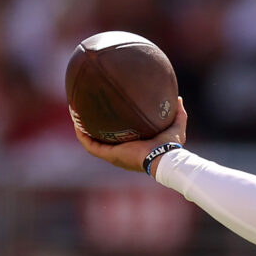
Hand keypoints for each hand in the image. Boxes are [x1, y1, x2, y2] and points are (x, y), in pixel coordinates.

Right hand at [72, 96, 187, 172]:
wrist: (164, 157)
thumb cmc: (171, 146)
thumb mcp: (176, 126)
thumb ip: (178, 113)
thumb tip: (178, 99)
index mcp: (134, 146)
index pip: (120, 136)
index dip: (113, 126)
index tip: (108, 113)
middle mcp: (122, 151)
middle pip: (103, 140)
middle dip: (94, 128)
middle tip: (88, 113)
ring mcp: (114, 154)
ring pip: (93, 143)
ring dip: (83, 131)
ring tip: (76, 117)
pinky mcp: (110, 155)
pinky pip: (91, 146)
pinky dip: (83, 136)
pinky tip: (77, 124)